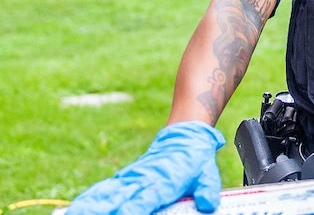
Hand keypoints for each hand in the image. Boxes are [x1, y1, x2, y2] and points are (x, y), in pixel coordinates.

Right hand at [66, 121, 224, 214]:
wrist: (184, 136)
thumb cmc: (195, 159)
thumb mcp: (207, 174)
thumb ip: (207, 189)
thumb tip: (209, 204)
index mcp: (163, 181)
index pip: (146, 199)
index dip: (134, 208)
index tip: (123, 214)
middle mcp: (142, 180)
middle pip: (118, 198)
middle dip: (101, 210)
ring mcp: (130, 179)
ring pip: (105, 194)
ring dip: (88, 205)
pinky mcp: (123, 180)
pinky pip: (103, 190)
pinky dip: (88, 199)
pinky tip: (74, 209)